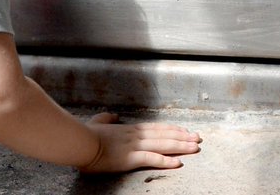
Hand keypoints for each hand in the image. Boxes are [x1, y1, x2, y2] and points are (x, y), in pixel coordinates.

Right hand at [79, 112, 201, 172]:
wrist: (81, 141)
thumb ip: (107, 119)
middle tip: (198, 138)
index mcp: (129, 129)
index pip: (156, 128)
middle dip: (183, 137)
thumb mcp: (98, 122)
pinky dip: (166, 160)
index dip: (172, 129)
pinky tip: (178, 162)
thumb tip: (112, 116)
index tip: (184, 130)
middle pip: (164, 135)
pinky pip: (152, 159)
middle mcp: (136, 135)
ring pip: (162, 145)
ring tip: (195, 147)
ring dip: (180, 146)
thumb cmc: (87, 133)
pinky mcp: (130, 158)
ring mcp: (134, 146)